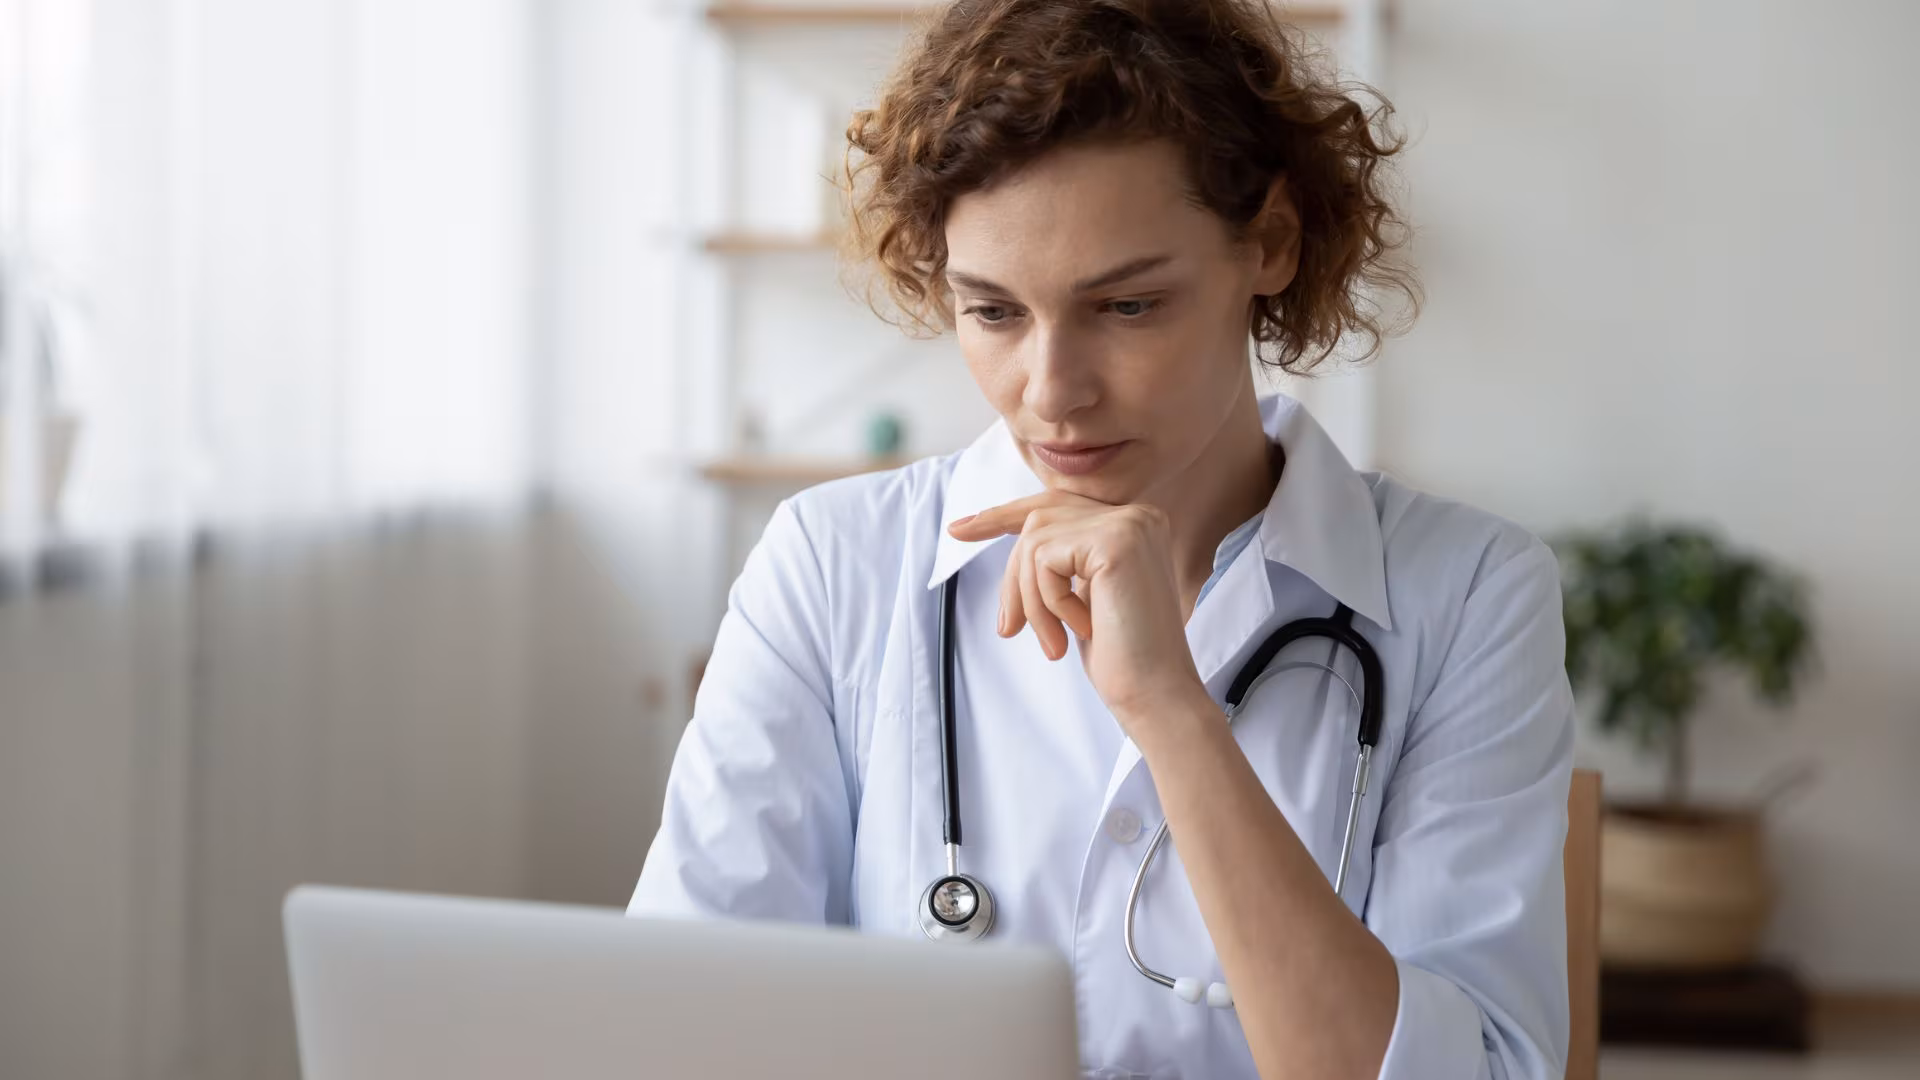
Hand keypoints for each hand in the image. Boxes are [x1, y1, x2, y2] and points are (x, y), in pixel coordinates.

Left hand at [947, 491, 1209, 729]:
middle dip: (1013, 575)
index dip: (1003, 515)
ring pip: (1035, 542)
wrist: (1156, 694)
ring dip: (1032, 601)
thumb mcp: (1082, 599)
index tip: (959, 529)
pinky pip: (1044, 561)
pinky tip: (1080, 630)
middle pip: (1039, 519)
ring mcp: (1128, 524)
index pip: (1056, 505)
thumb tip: (1016, 552)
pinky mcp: (1115, 542)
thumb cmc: (1122, 657)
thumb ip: (1062, 564)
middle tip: (1006, 628)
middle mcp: (1136, 515)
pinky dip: (1048, 603)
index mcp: (1133, 525)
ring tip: (1053, 642)